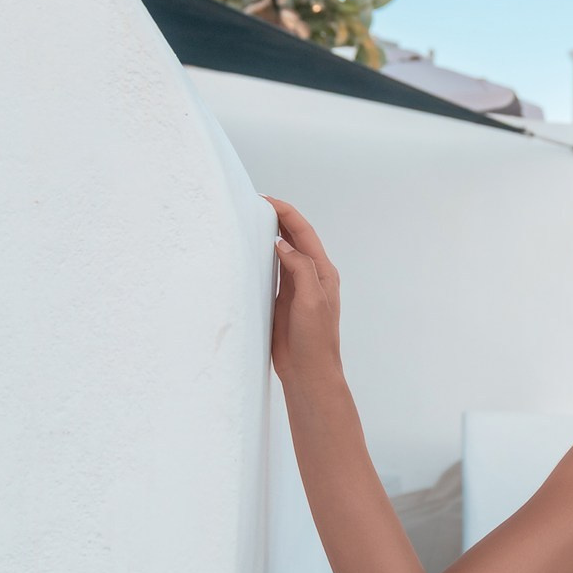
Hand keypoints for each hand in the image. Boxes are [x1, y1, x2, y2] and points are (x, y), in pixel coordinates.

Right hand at [267, 198, 343, 387]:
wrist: (308, 371)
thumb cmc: (315, 339)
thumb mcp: (311, 300)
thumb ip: (300, 268)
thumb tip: (280, 243)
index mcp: (323, 271)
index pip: (304, 233)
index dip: (287, 213)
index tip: (266, 200)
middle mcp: (310, 275)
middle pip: (293, 238)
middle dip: (277, 219)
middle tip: (254, 204)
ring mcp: (295, 287)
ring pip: (282, 253)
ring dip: (269, 235)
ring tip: (250, 219)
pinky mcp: (282, 300)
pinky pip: (272, 271)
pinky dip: (262, 258)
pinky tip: (249, 252)